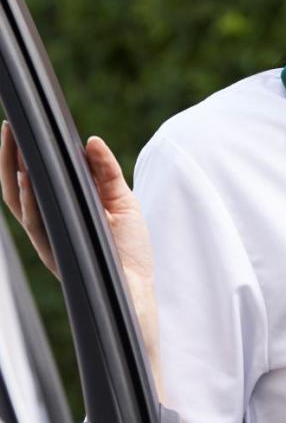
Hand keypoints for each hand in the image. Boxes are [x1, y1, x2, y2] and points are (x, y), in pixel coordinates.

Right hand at [0, 122, 162, 398]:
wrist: (137, 292)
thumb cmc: (129, 252)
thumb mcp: (122, 203)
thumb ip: (106, 173)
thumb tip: (91, 141)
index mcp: (58, 217)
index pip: (30, 183)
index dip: (18, 159)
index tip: (15, 129)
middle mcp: (47, 230)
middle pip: (17, 191)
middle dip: (8, 159)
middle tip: (9, 129)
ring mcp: (50, 243)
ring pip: (22, 206)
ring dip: (17, 174)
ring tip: (16, 146)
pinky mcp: (59, 253)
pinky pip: (39, 225)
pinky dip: (33, 202)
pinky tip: (30, 181)